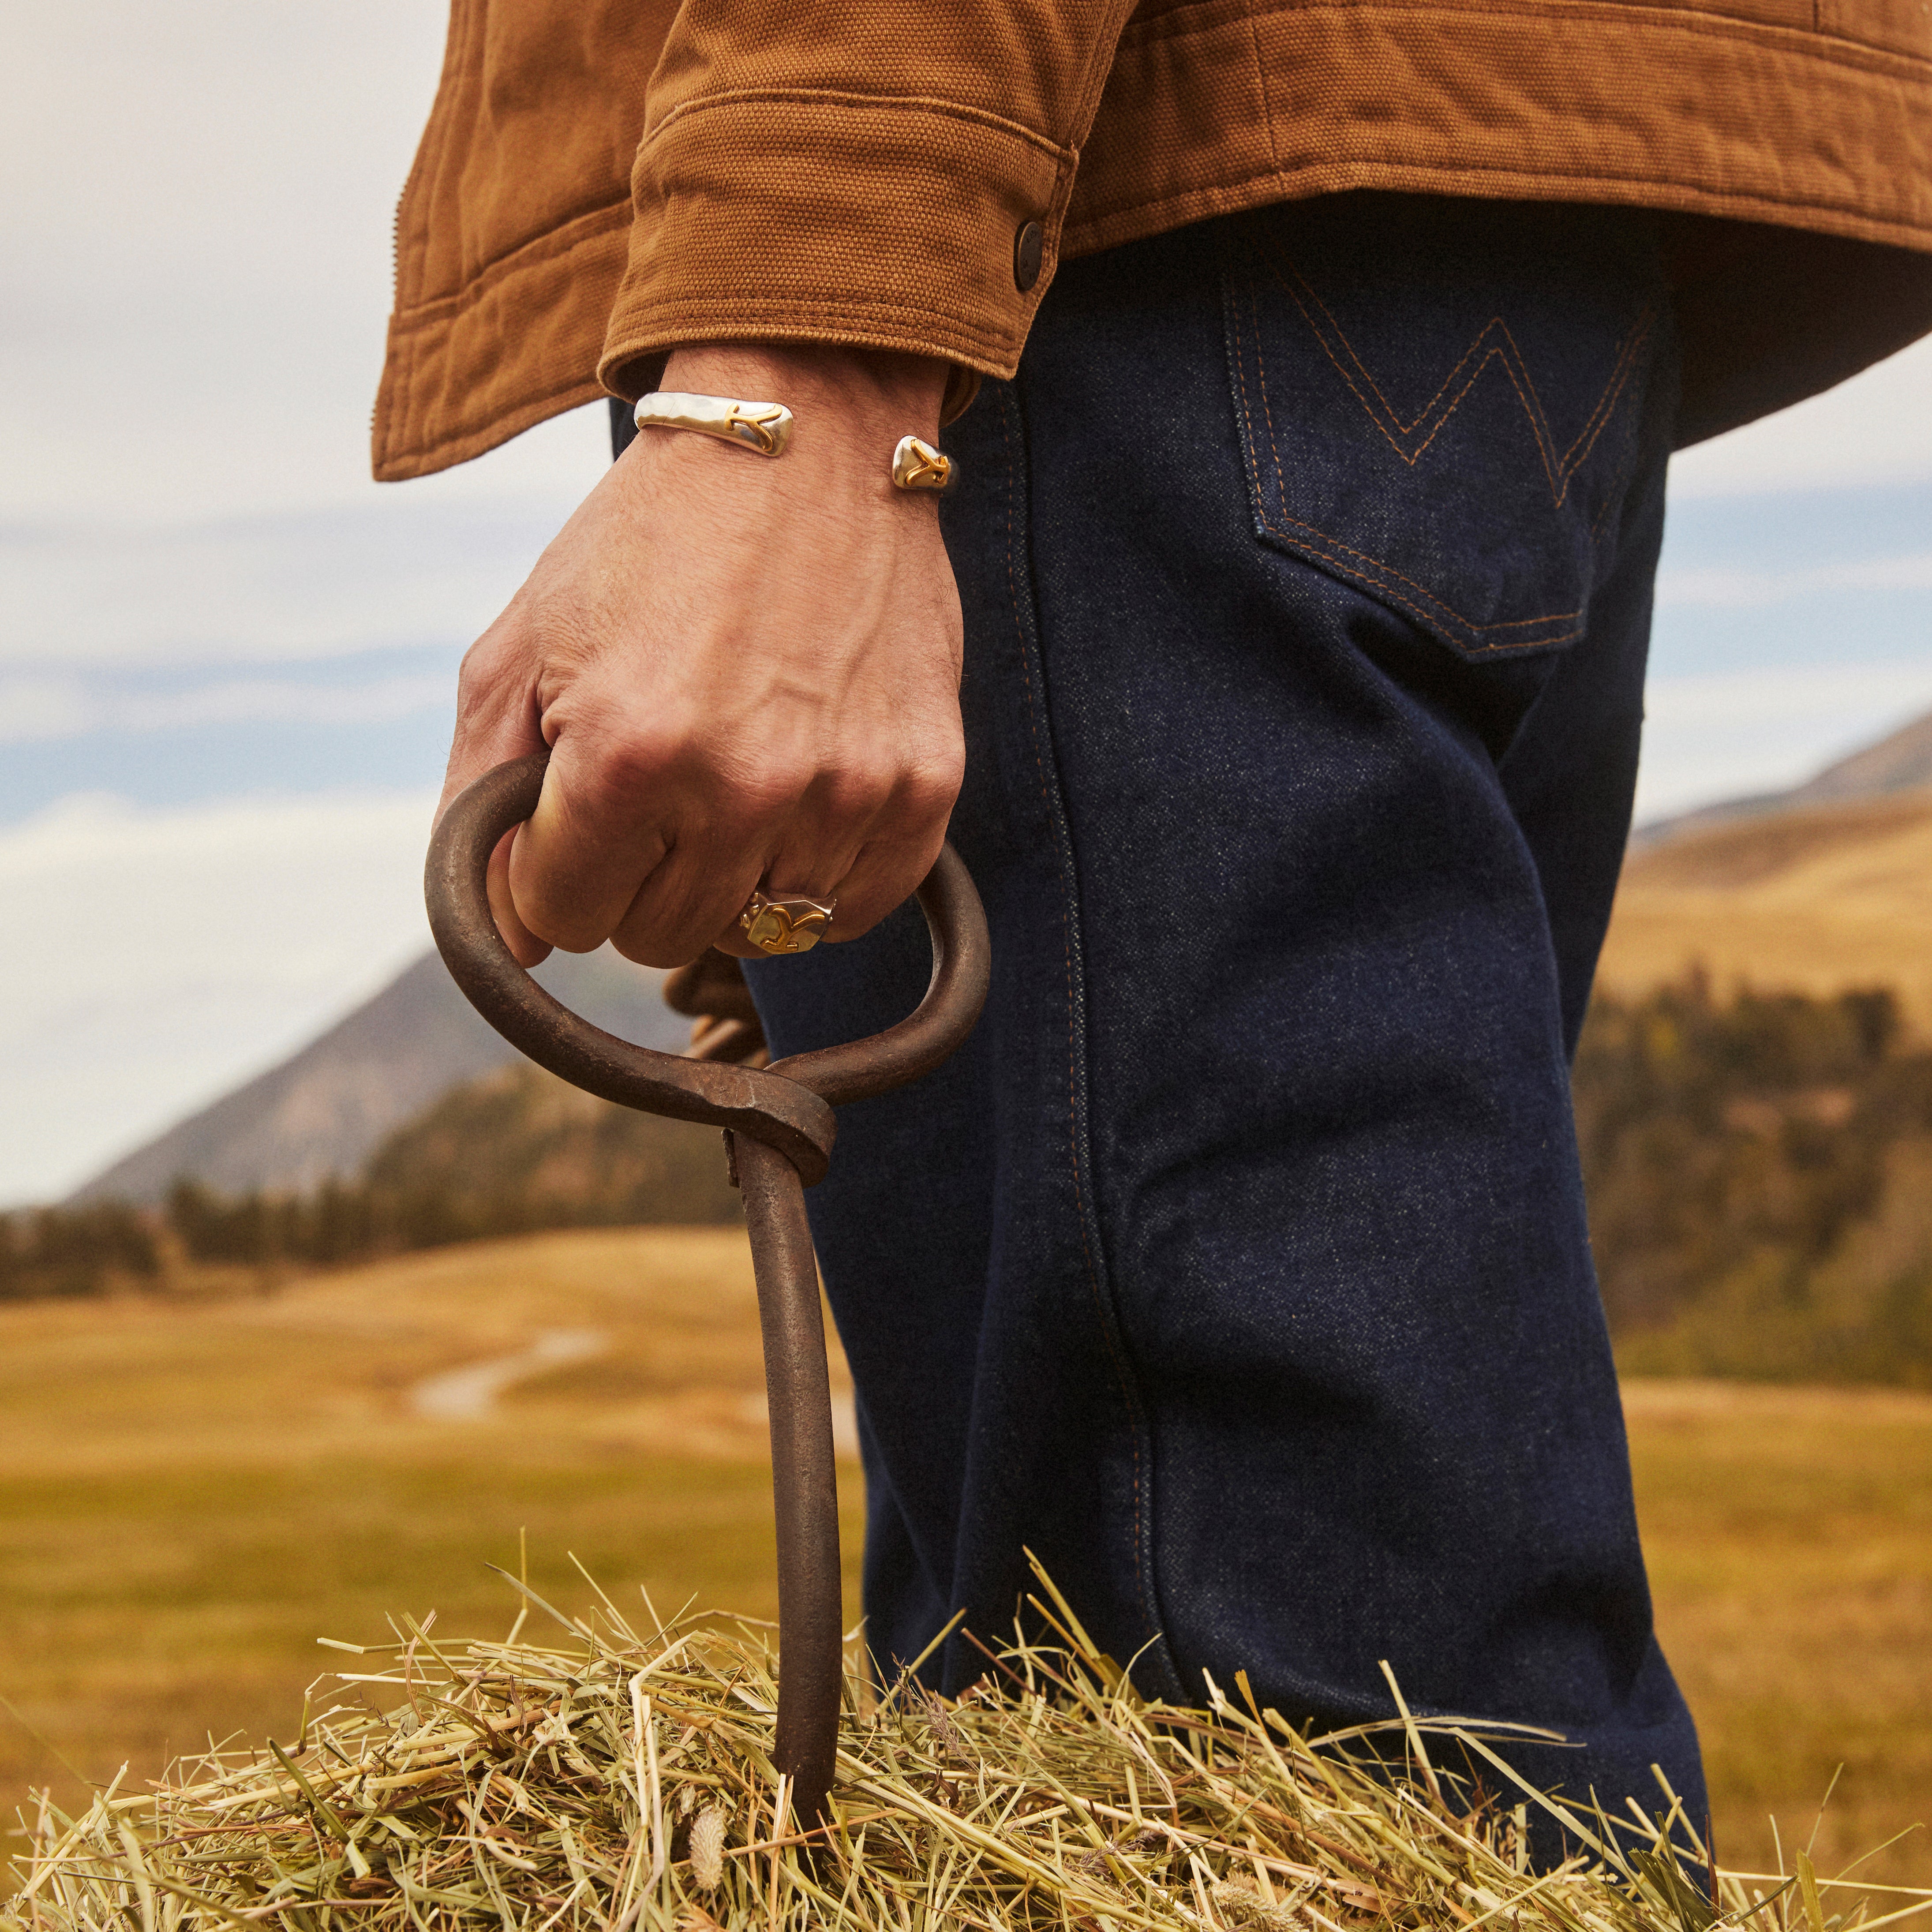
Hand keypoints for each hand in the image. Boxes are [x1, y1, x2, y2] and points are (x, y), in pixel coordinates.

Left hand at [440, 343, 965, 968]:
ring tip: (734, 770)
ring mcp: (844, 792)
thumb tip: (515, 941)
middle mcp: (742, 786)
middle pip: (658, 935)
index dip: (557, 866)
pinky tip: (801, 795)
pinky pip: (855, 907)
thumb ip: (483, 800)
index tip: (580, 805)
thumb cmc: (647, 544)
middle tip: (659, 783)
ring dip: (732, 874)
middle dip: (638, 876)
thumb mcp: (520, 647)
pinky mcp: (924, 784)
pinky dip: (820, 875)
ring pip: (759, 931)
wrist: (807, 440)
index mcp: (628, 753)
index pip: (565, 914)